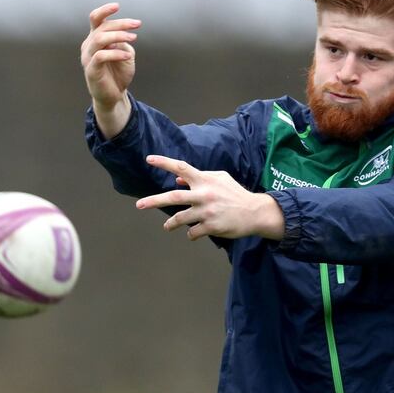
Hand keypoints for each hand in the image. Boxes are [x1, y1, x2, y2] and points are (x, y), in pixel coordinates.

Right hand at [80, 2, 140, 109]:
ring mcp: (88, 57)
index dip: (104, 11)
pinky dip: (116, 53)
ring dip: (118, 35)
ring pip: (99, 38)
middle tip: (137, 24)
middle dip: (121, 23)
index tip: (117, 6)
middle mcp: (89, 45)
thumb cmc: (118, 73)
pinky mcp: (91, 70)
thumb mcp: (124, 53)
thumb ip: (122, 42)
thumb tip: (124, 33)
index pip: (95, 19)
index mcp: (95, 38)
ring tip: (133, 38)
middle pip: (101, 27)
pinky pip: (101, 56)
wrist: (114, 95)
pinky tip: (128, 55)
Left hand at [135, 156, 284, 240]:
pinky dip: (191, 233)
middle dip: (154, 201)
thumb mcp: (220, 179)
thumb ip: (200, 177)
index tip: (149, 159)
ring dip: (171, 224)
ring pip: (180, 219)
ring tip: (168, 226)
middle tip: (139, 205)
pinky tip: (196, 232)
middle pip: (174, 196)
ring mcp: (207, 212)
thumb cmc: (235, 194)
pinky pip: (192, 232)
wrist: (254, 212)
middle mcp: (204, 194)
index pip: (181, 168)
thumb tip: (177, 180)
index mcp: (205, 180)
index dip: (164, 162)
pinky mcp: (211, 227)